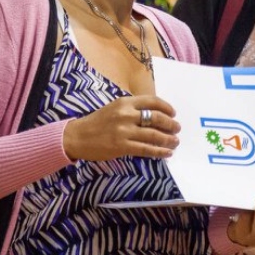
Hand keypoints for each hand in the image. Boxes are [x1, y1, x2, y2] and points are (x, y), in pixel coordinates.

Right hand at [62, 95, 178, 160]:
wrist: (77, 137)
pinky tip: (167, 153)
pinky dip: (159, 151)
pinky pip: (146, 149)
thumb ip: (132, 109)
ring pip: (154, 135)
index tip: (173, 113)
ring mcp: (124, 131)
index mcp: (125, 102)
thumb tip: (155, 114)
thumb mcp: (114, 108)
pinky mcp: (122, 146)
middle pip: (157, 118)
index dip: (166, 107)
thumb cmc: (97, 122)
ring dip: (168, 139)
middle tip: (177, 128)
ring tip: (175, 142)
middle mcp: (126, 115)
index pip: (152, 101)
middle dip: (171, 124)